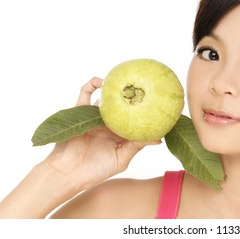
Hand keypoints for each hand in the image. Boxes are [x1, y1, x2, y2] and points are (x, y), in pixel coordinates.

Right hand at [44, 77, 160, 190]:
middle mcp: (108, 122)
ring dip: (113, 87)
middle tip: (143, 84)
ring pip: (106, 97)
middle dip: (132, 94)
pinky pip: (85, 93)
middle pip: (122, 104)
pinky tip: (101, 81)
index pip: (134, 117)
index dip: (144, 110)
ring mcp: (94, 116)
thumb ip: (137, 146)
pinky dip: (92, 84)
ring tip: (124, 79)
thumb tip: (158, 139)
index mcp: (119, 132)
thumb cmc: (95, 170)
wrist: (67, 174)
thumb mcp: (121, 159)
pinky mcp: (79, 111)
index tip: (158, 102)